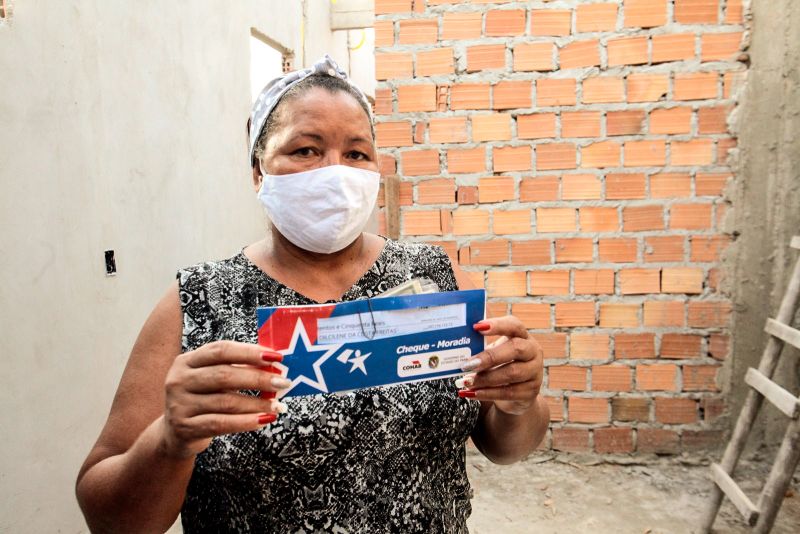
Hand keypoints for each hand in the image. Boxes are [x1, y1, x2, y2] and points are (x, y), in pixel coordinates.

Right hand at [160, 341, 290, 457]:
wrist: (176, 434)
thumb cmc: (203, 399)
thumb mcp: (212, 379)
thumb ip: (236, 369)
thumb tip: (274, 365)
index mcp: (187, 361)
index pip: (221, 350)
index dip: (249, 352)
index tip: (276, 357)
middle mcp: (179, 380)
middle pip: (224, 375)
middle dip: (258, 378)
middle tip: (283, 382)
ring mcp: (179, 404)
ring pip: (226, 402)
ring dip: (257, 403)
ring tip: (277, 405)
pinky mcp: (185, 427)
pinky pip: (221, 424)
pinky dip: (246, 422)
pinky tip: (264, 420)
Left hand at [456, 316, 542, 415]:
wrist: (516, 393)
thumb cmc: (501, 365)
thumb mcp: (494, 352)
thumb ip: (481, 346)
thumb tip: (458, 345)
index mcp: (522, 336)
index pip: (514, 325)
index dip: (498, 325)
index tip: (477, 327)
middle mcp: (533, 351)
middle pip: (515, 348)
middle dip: (489, 356)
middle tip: (468, 364)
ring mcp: (535, 371)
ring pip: (512, 373)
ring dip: (485, 378)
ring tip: (466, 382)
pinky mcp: (531, 391)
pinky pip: (509, 392)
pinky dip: (488, 393)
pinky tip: (473, 393)